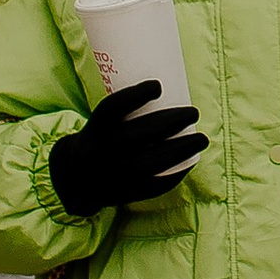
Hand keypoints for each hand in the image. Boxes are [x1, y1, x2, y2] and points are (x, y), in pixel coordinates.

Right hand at [48, 77, 207, 217]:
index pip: (113, 107)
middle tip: (194, 112)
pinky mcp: (126, 193)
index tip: (158, 85)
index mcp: (95, 127)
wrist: (77, 177)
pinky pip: (155, 185)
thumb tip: (174, 87)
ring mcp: (114, 174)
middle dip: (172, 121)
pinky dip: (176, 174)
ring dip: (182, 149)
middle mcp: (102, 151)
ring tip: (201, 138)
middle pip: (140, 134)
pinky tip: (191, 161)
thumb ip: (130, 108)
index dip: (136, 94)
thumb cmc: (102, 138)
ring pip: (152, 162)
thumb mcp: (103, 121)